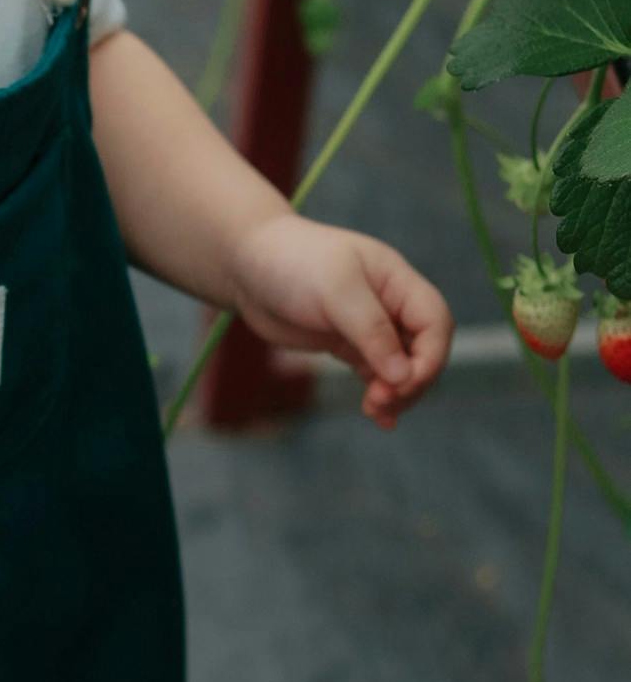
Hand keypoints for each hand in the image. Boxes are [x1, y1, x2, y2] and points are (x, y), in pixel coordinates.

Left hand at [224, 212, 453, 429]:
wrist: (245, 264)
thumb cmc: (292, 263)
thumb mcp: (335, 291)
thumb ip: (372, 332)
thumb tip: (404, 376)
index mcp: (396, 280)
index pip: (435, 321)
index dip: (430, 357)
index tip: (402, 383)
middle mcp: (389, 303)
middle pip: (424, 350)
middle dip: (410, 381)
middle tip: (380, 402)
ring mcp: (369, 326)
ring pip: (402, 367)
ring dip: (396, 393)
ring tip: (374, 410)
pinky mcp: (347, 343)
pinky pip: (377, 374)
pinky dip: (381, 395)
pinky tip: (379, 418)